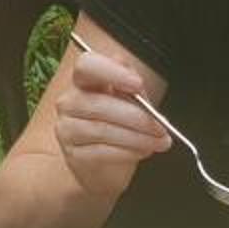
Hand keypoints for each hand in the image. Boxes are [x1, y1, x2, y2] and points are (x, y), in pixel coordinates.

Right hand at [49, 51, 168, 197]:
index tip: (137, 84)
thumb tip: (137, 87)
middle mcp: (70, 101)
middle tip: (161, 128)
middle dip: (137, 117)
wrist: (106, 162)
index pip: (87, 65)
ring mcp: (67, 128)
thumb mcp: (130, 100)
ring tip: (158, 142)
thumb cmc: (119, 123)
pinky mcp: (73, 153)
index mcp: (84, 79)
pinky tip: (141, 151)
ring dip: (137, 138)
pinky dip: (127, 152)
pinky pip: (101, 152)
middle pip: (100, 104)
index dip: (112, 72)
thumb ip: (133, 89)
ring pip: (102, 130)